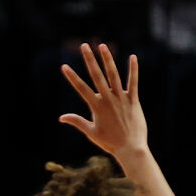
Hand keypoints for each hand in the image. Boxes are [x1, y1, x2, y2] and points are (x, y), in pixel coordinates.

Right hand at [59, 42, 149, 159]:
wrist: (130, 149)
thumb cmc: (110, 142)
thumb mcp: (91, 132)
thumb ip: (77, 121)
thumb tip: (61, 117)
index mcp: (96, 107)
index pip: (81, 88)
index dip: (72, 77)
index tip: (64, 66)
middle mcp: (108, 100)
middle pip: (97, 76)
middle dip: (89, 60)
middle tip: (84, 46)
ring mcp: (121, 99)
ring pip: (113, 75)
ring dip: (107, 59)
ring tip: (102, 45)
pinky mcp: (133, 101)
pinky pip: (133, 82)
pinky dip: (133, 70)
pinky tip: (132, 57)